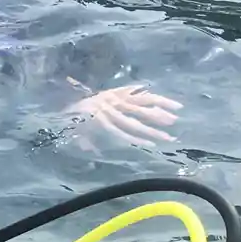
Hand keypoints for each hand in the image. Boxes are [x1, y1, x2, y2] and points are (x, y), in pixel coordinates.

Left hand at [67, 82, 181, 147]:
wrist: (65, 91)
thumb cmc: (72, 117)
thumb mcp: (76, 132)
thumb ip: (85, 143)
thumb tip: (93, 152)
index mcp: (100, 121)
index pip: (122, 132)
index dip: (138, 139)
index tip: (153, 145)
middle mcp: (110, 108)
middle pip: (136, 120)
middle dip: (153, 129)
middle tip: (170, 137)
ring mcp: (116, 97)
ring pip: (141, 104)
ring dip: (160, 110)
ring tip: (175, 116)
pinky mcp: (119, 90)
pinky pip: (139, 93)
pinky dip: (154, 97)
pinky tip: (168, 102)